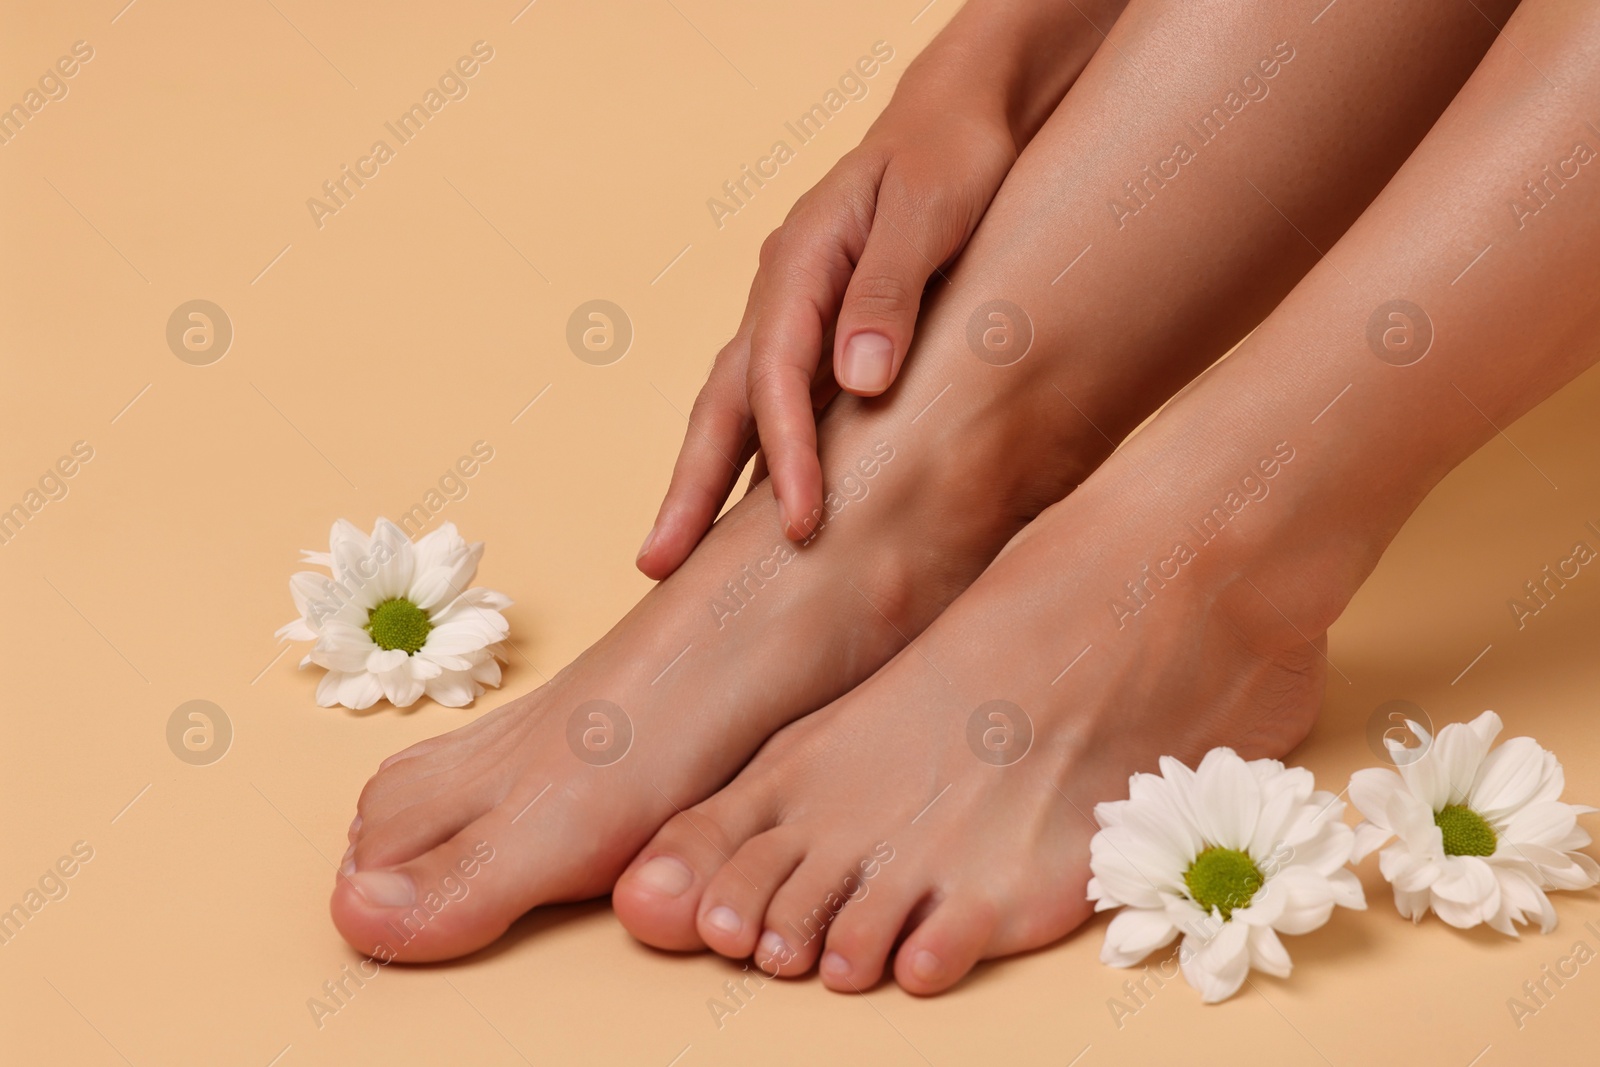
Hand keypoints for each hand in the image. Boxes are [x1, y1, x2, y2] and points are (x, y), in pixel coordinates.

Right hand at [636, 1, 1121, 577]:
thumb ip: (892, 290)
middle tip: (655, 566)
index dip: (785, 453)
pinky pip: (774, 406)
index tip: (803, 522)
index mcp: (801, 263)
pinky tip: (752, 513)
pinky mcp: (819, 334)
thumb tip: (861, 383)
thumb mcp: (932, 209)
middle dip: (688, 486)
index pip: (776, 374)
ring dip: (706, 481)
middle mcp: (782, 294)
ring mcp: (793, 315)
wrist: (958, 115)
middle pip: (723, 401)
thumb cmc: (954, 155)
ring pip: (736, 408)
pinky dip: (755, 459)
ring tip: (676, 559)